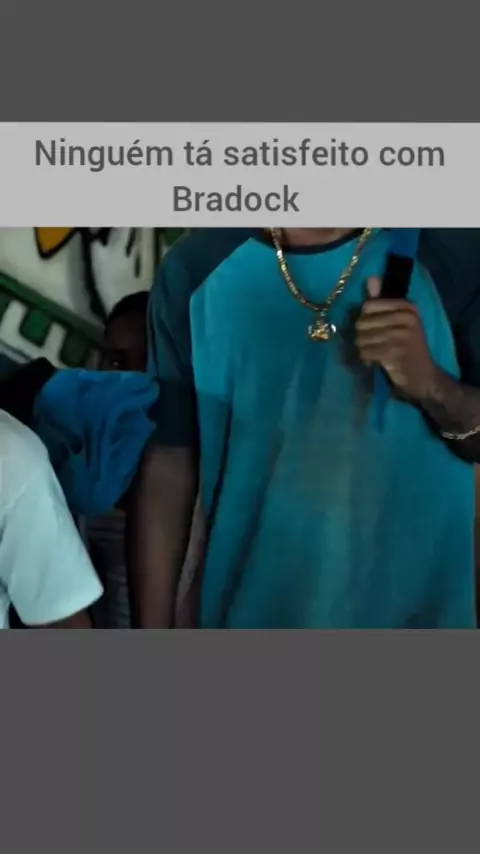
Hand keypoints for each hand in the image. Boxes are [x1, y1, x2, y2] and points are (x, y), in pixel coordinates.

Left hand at [355, 277, 437, 400]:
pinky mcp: (396, 354)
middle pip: (362, 323)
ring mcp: (402, 336)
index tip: (371, 330)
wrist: (424, 377)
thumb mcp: (398, 323)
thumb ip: (382, 301)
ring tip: (373, 354)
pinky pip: (366, 353)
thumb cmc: (407, 348)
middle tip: (371, 345)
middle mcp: (407, 318)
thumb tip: (371, 278)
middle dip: (361, 337)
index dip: (364, 320)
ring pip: (362, 339)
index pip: (368, 306)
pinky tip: (373, 362)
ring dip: (363, 349)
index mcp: (407, 307)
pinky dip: (366, 359)